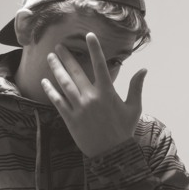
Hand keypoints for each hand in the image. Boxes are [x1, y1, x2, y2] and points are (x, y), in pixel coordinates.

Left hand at [41, 32, 146, 157]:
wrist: (111, 153)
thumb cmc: (124, 130)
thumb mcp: (134, 108)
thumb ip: (136, 87)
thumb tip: (143, 69)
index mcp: (107, 93)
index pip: (100, 65)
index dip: (94, 49)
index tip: (89, 36)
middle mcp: (91, 97)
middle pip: (76, 72)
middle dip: (67, 57)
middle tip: (59, 46)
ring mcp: (79, 108)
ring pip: (64, 84)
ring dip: (56, 69)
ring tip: (50, 58)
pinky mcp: (70, 118)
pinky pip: (57, 101)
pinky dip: (50, 90)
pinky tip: (45, 81)